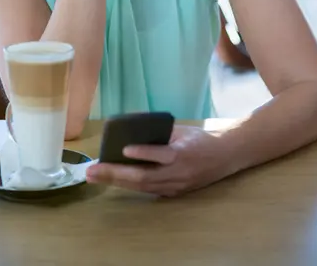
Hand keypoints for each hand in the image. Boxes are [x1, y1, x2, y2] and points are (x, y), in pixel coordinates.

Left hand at [86, 125, 230, 196]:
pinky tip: (112, 179)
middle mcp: (177, 173)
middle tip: (93, 170)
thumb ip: (159, 130)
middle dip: (115, 174)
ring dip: (116, 182)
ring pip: (142, 187)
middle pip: (144, 177)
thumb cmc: (200, 139)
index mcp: (182, 153)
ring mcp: (175, 186)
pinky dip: (128, 185)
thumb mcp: (182, 130)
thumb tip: (133, 122)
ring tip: (95, 176)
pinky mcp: (173, 193)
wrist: (224, 158)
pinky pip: (147, 190)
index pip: (161, 155)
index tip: (124, 149)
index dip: (143, 153)